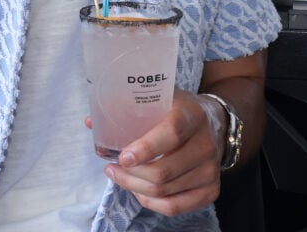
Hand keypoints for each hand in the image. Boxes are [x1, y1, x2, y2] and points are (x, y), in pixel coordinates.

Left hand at [101, 89, 224, 216]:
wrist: (215, 123)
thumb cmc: (178, 111)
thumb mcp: (159, 100)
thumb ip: (127, 108)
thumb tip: (90, 121)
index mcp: (192, 115)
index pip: (171, 134)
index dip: (145, 148)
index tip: (122, 157)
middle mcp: (206, 143)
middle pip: (163, 172)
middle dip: (130, 175)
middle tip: (112, 168)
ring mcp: (211, 169)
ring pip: (164, 192)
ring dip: (135, 187)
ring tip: (120, 176)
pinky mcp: (212, 189)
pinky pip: (174, 207)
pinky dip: (150, 202)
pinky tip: (138, 190)